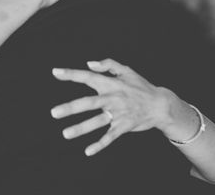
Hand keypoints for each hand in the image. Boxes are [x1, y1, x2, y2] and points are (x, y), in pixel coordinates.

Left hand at [51, 58, 167, 155]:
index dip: (71, 74)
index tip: (55, 72)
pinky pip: (110, 136)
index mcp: (111, 83)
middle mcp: (113, 98)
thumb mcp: (127, 70)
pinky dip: (99, 144)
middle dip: (71, 108)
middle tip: (54, 113)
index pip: (88, 77)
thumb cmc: (141, 86)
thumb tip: (89, 64)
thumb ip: (107, 65)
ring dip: (81, 128)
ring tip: (66, 134)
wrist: (160, 105)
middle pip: (89, 103)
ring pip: (97, 122)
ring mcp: (118, 113)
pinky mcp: (124, 126)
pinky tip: (88, 151)